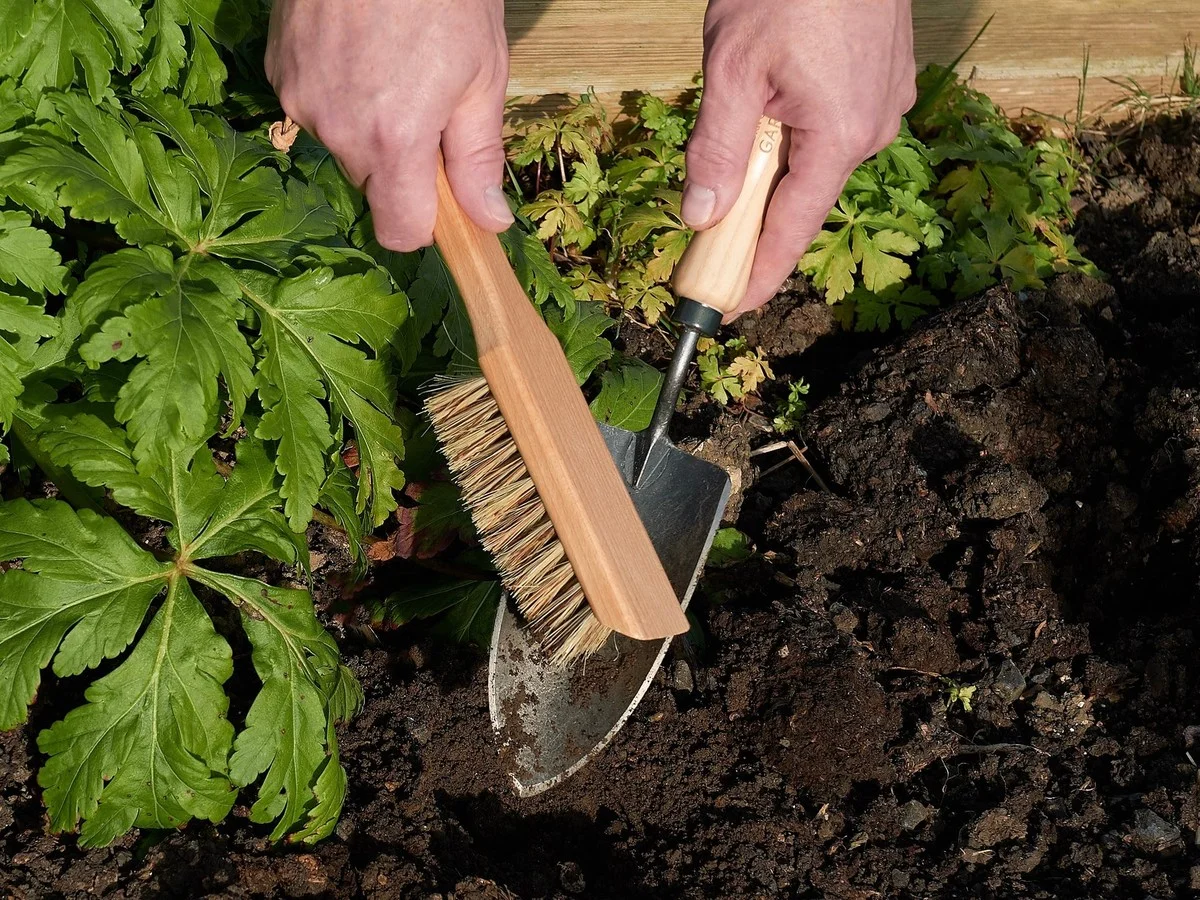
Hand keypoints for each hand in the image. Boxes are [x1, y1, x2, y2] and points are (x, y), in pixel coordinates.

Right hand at [266, 0, 513, 250]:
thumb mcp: (482, 74)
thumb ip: (479, 157)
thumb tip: (489, 221)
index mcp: (393, 140)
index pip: (399, 231)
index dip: (426, 223)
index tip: (444, 199)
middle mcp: (337, 128)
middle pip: (375, 184)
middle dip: (403, 161)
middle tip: (430, 100)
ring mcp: (300, 95)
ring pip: (344, 142)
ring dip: (369, 122)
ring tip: (395, 60)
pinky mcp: (278, 66)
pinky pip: (316, 104)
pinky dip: (340, 90)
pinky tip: (362, 45)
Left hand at [683, 0, 915, 315]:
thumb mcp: (732, 68)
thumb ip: (718, 148)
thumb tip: (702, 215)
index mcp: (840, 137)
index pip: (791, 232)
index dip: (756, 276)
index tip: (726, 308)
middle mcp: (872, 130)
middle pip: (802, 199)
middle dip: (754, 217)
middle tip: (705, 234)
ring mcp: (884, 103)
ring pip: (816, 161)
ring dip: (775, 167)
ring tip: (739, 133)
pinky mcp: (884, 80)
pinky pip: (832, 128)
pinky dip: (796, 135)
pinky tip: (772, 106)